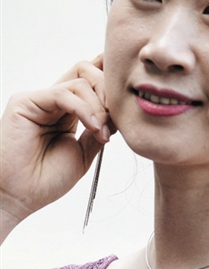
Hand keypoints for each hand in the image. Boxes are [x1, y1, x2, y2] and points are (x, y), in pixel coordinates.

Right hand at [0, 55, 114, 240]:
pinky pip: (63, 94)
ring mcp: (39, 99)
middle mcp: (53, 100)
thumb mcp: (85, 151)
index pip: (89, 79)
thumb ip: (101, 127)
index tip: (128, 90)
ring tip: (100, 131)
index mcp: (67, 110)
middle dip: (108, 90)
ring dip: (98, 105)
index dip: (108, 76)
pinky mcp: (26, 101)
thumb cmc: (46, 179)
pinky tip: (92, 126)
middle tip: (116, 116)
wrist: (21, 197)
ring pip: (79, 80)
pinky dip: (84, 108)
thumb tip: (120, 111)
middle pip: (87, 71)